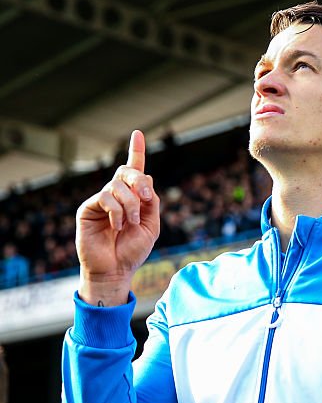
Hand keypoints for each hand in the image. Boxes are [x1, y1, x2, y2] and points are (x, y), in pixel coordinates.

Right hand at [76, 130, 160, 305]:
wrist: (115, 269)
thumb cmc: (132, 251)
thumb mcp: (151, 225)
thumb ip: (151, 202)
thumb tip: (147, 179)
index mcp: (133, 199)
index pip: (134, 170)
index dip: (136, 151)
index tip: (138, 133)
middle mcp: (116, 196)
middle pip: (127, 172)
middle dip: (139, 181)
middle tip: (145, 198)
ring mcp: (101, 201)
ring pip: (118, 186)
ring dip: (131, 204)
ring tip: (132, 223)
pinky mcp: (88, 208)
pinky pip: (106, 197)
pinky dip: (117, 211)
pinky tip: (118, 226)